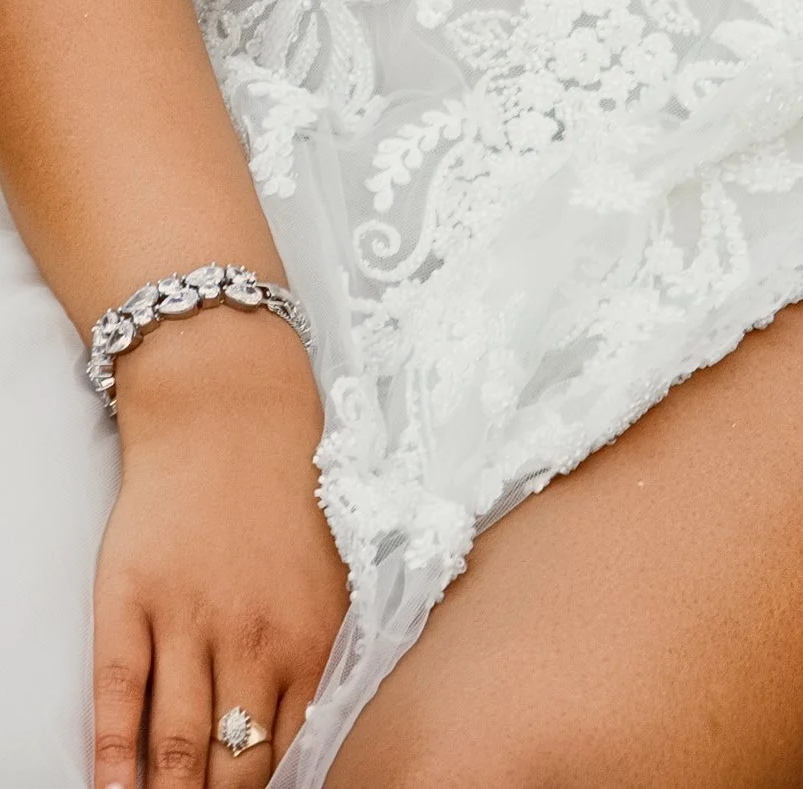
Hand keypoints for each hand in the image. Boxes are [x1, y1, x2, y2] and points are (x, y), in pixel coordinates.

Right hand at [93, 315, 346, 788]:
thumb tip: (313, 744)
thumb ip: (323, 660)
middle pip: (234, 767)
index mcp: (313, 637)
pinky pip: (119, 702)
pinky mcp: (130, 605)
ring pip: (179, 748)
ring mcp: (187, 623)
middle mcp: (253, 639)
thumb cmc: (288, 493)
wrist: (227, 407)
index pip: (294, 755)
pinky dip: (114, 764)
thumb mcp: (331, 577)